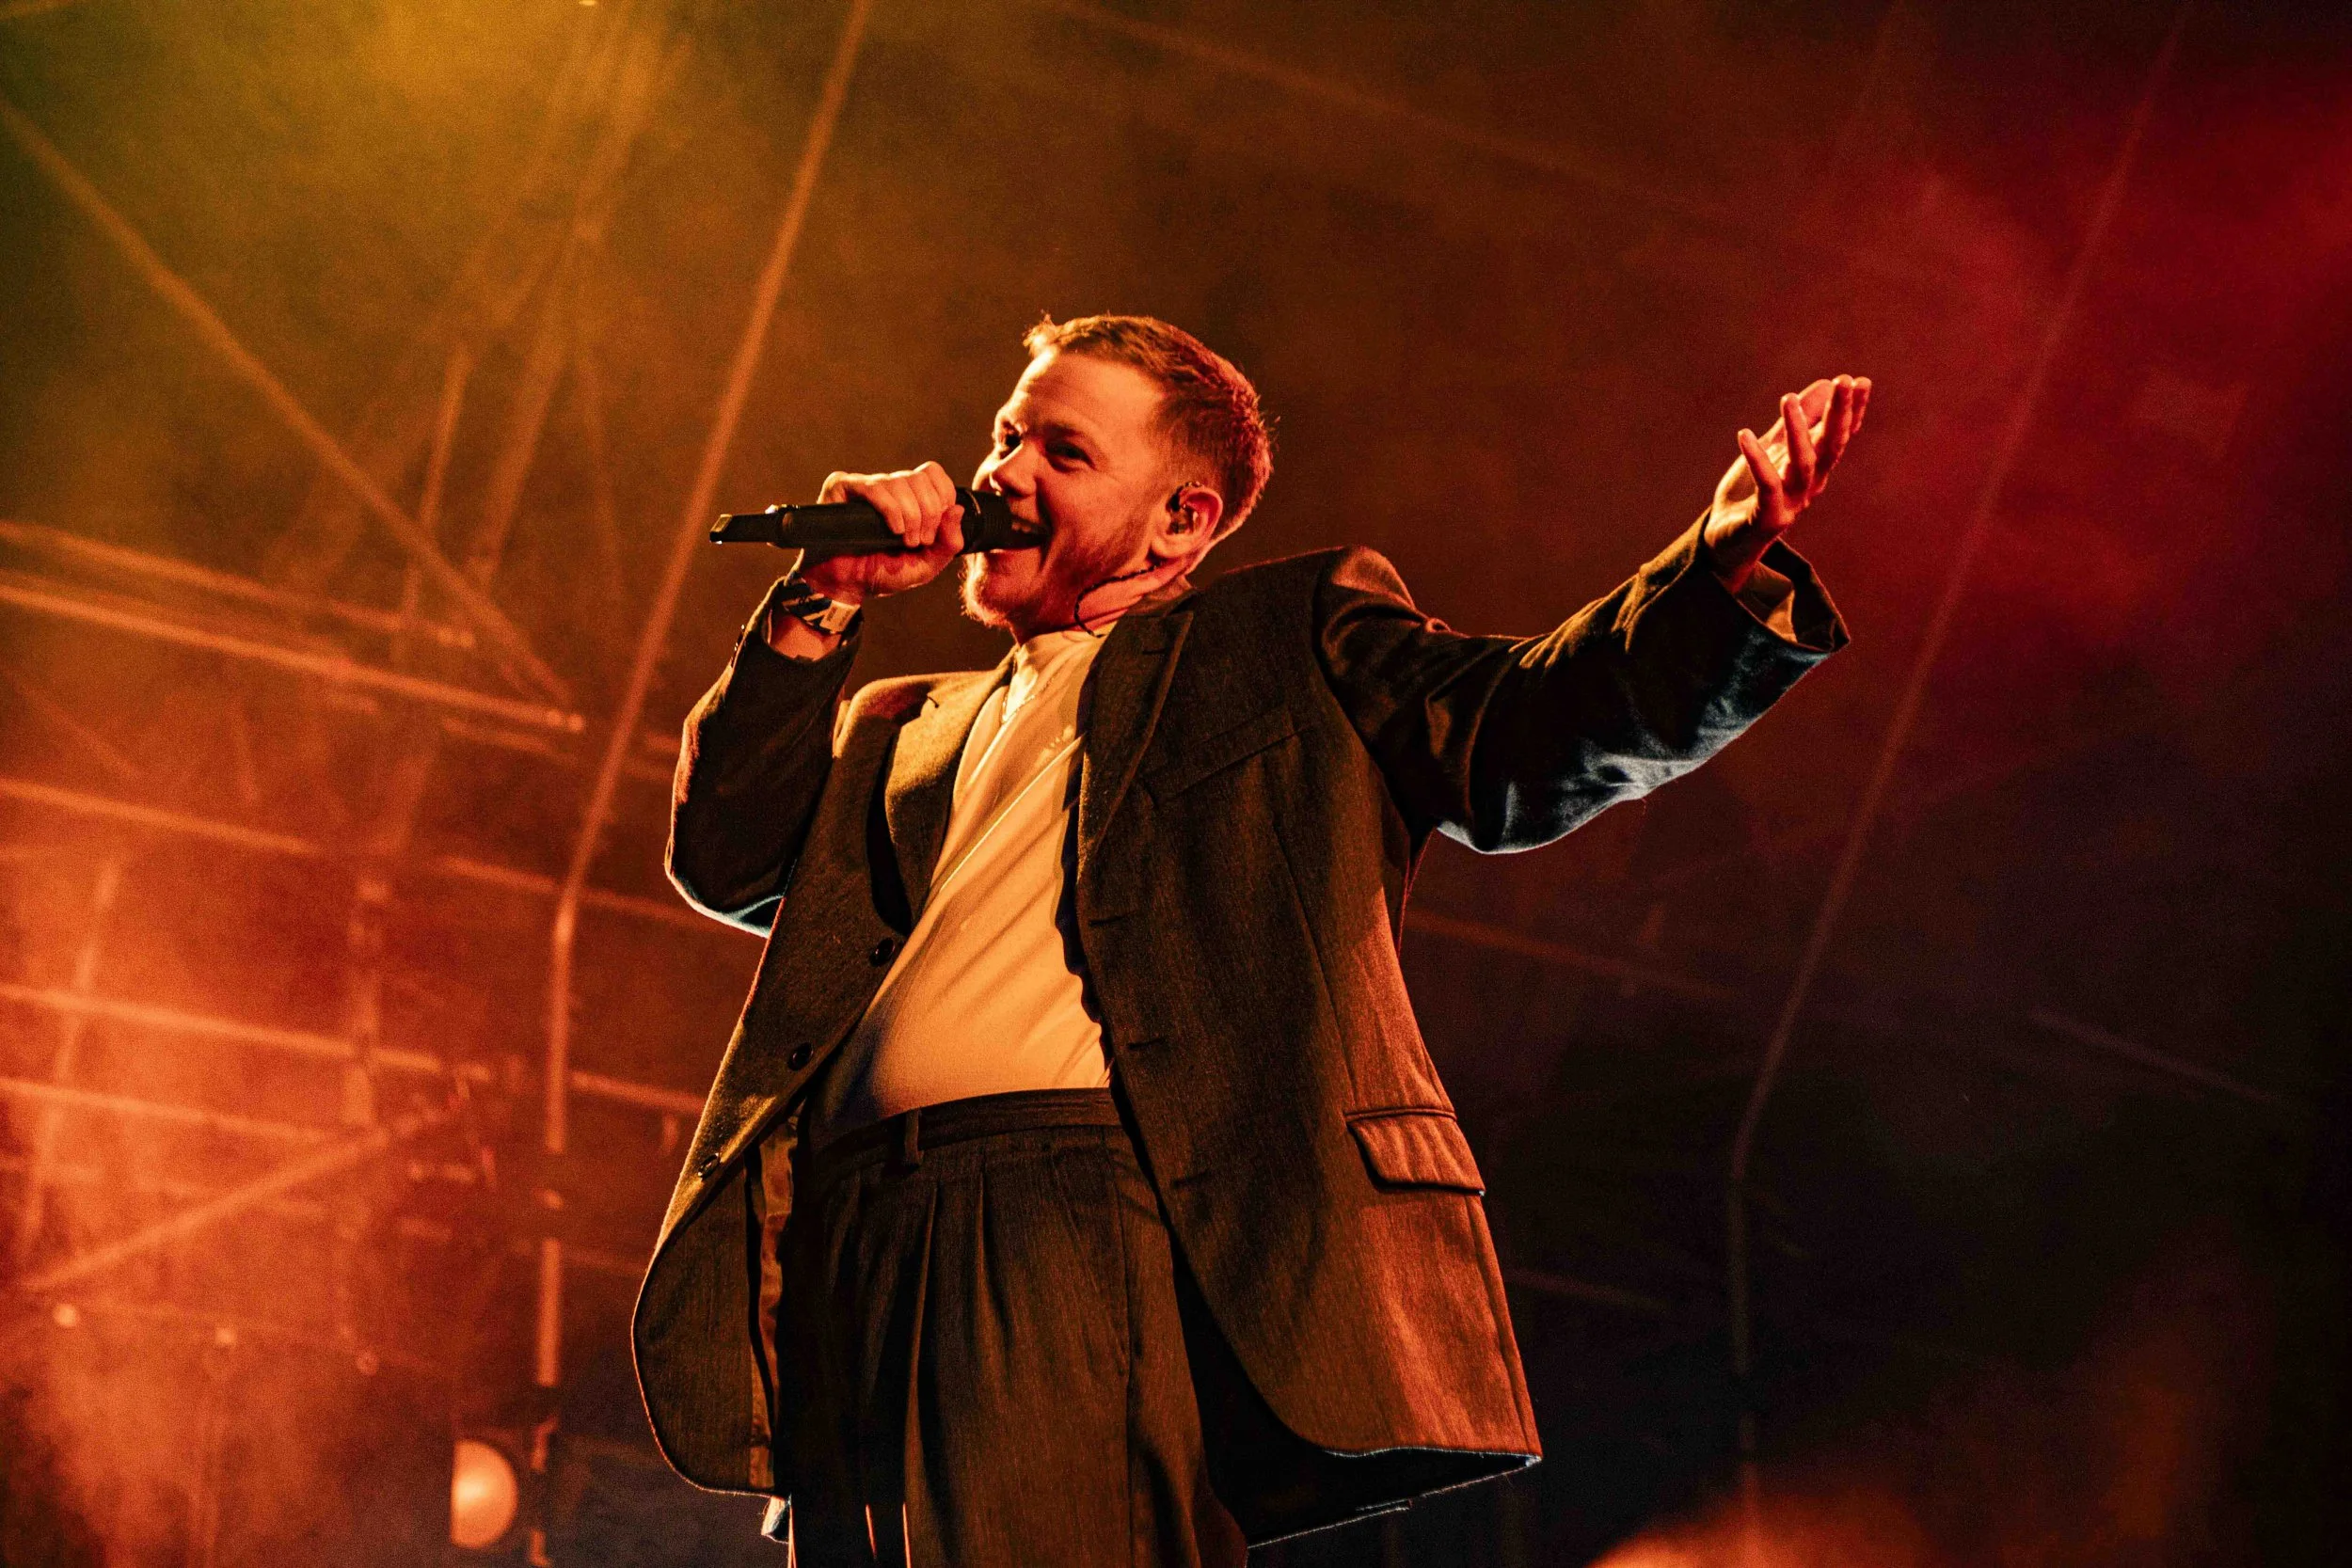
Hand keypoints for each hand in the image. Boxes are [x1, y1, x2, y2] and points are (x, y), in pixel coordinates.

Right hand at [794, 461, 966, 605]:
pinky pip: (875, 487)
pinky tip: (893, 530)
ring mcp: (865, 485)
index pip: (933, 474)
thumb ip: (948, 544)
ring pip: (900, 482)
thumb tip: (957, 509)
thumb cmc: (882, 573)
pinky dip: (891, 509)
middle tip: (918, 541)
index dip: (942, 497)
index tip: (935, 529)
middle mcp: (888, 487)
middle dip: (928, 513)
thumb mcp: (925, 565)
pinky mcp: (842, 487)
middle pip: (920, 478)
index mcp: (909, 497)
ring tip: (903, 541)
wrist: (845, 586)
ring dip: (910, 516)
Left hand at [1704, 375, 1870, 588]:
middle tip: (1844, 382)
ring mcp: (1791, 502)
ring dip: (1797, 429)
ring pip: (1802, 463)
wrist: (1726, 539)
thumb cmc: (1753, 491)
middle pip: (1830, 446)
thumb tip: (1824, 383)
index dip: (1853, 411)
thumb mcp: (1776, 448)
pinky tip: (1744, 435)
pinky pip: (1767, 486)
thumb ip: (1799, 420)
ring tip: (1788, 398)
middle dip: (1839, 414)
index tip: (1861, 381)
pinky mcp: (1768, 517)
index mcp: (1815, 468)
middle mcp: (1810, 484)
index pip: (1839, 435)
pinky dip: (1757, 460)